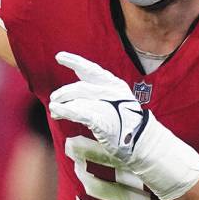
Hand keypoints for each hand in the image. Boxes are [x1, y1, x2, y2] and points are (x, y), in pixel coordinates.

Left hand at [49, 52, 198, 199]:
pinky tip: (57, 112)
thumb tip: (74, 96)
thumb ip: (99, 97)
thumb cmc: (128, 125)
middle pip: (80, 86)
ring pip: (78, 98)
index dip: (75, 62)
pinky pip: (80, 113)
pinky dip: (66, 111)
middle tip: (54, 99)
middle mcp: (111, 91)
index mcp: (115, 85)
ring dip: (62, 102)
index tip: (59, 57)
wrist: (144, 143)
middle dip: (64, 92)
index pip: (92, 70)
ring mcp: (108, 105)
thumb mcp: (116, 104)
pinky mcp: (103, 120)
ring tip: (54, 109)